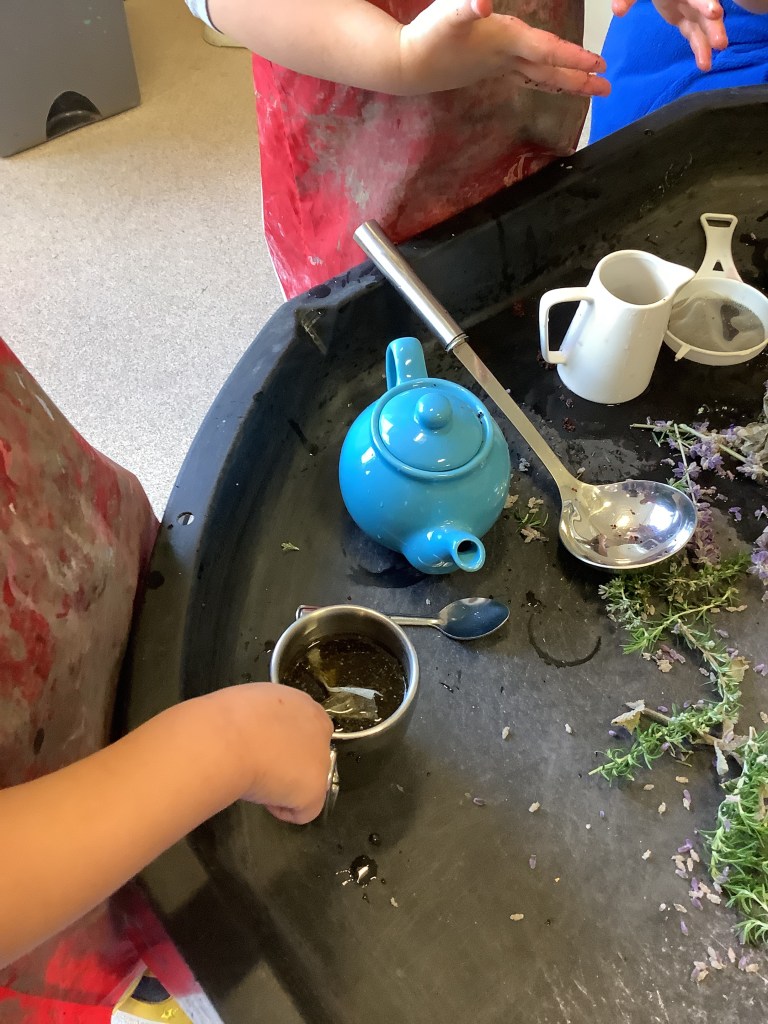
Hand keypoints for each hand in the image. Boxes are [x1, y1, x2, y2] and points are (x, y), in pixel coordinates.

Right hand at [215, 682, 333, 823]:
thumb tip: (254, 730)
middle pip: (309, 754)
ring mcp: (322, 760)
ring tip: (256, 781)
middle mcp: (320, 728)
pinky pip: (303, 811)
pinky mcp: (315, 789)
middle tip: (259, 767)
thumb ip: (263, 716)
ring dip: (285, 785)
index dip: (281, 742)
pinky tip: (262, 798)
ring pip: (306, 781)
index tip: (261, 748)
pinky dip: (282, 810)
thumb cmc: (228, 718)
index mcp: (303, 704)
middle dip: (288, 763)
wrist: (228, 740)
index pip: (302, 729)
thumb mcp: (248, 703)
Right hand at [399, 0, 609, 95]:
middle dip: (579, 80)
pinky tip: (550, 80)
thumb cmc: (429, 37)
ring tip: (589, 89)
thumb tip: (482, 1)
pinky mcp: (492, 70)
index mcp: (505, 43)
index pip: (546, 51)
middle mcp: (508, 60)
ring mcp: (501, 68)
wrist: (409, 65)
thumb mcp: (447, 13)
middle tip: (607, 88)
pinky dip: (545, 80)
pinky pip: (528, 77)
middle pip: (550, 73)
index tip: (598, 64)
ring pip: (541, 78)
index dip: (573, 57)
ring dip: (566, 84)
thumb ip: (465, 5)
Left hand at [613, 0, 727, 70]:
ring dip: (706, 45)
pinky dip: (700, 50)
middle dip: (713, 26)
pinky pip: (695, 36)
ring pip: (702, 27)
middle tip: (719, 42)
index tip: (714, 13)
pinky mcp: (686, 21)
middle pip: (705, 12)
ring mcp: (691, 10)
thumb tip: (617, 11)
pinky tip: (704, 65)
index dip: (706, 4)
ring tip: (707, 64)